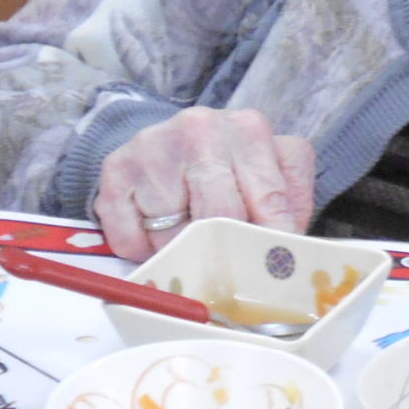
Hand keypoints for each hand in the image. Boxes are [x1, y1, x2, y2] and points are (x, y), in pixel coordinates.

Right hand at [94, 107, 315, 261]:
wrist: (172, 140)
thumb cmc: (231, 165)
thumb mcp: (273, 170)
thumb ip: (290, 205)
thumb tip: (292, 258)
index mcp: (248, 129)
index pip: (270, 200)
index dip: (273, 244)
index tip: (274, 275)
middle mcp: (200, 129)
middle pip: (218, 217)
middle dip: (226, 253)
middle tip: (230, 278)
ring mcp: (154, 147)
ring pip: (172, 234)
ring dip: (182, 253)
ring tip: (190, 242)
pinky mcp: (115, 170)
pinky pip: (130, 239)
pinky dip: (144, 252)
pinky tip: (156, 236)